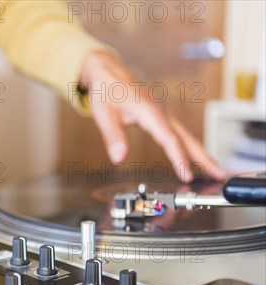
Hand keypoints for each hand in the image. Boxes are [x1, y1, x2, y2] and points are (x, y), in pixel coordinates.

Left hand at [79, 51, 225, 182]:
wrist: (107, 71)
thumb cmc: (106, 89)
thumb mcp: (103, 114)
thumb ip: (112, 136)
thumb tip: (118, 158)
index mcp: (149, 111)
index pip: (169, 139)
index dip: (179, 158)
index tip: (186, 174)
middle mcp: (161, 112)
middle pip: (187, 138)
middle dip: (204, 157)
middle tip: (219, 174)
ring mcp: (162, 113)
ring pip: (186, 135)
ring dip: (200, 153)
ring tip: (214, 170)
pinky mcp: (160, 115)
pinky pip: (178, 132)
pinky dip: (188, 146)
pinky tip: (193, 157)